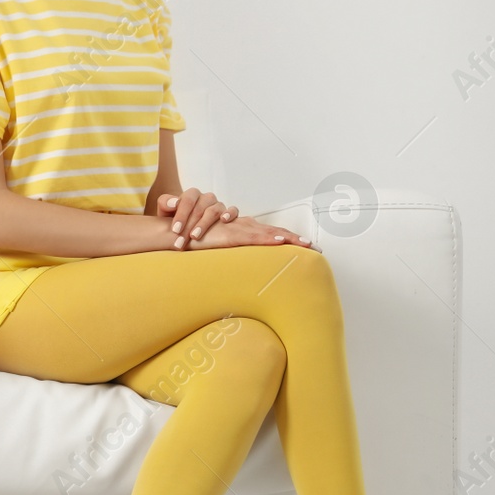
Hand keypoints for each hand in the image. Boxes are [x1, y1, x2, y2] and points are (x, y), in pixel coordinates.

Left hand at [158, 188, 237, 245]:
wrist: (185, 226)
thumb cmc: (174, 218)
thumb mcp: (165, 211)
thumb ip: (165, 203)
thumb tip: (174, 202)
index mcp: (192, 194)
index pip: (188, 201)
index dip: (181, 215)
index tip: (175, 230)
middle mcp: (206, 198)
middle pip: (200, 209)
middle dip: (188, 226)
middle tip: (180, 242)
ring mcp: (218, 205)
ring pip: (214, 211)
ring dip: (204, 224)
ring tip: (194, 237)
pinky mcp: (229, 213)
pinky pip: (234, 210)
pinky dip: (230, 213)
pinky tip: (224, 220)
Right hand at [183, 215, 311, 249]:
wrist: (177, 232)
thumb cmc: (194, 239)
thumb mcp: (216, 247)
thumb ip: (227, 253)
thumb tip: (236, 267)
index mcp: (243, 229)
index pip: (270, 234)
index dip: (288, 239)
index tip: (305, 248)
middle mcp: (244, 227)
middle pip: (276, 232)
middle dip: (297, 239)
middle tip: (317, 248)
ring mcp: (239, 229)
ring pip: (270, 233)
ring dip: (290, 238)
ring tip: (306, 244)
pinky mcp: (231, 235)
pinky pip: (254, 237)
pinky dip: (269, 239)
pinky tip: (281, 242)